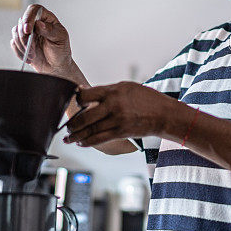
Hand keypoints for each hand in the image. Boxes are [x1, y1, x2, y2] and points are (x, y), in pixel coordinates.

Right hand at [10, 4, 73, 74]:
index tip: (28, 30)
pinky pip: (14, 43)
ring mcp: (27, 33)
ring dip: (22, 45)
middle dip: (25, 37)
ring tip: (32, 55)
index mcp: (47, 18)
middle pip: (22, 22)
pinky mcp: (21, 42)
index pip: (34, 9)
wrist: (56, 67)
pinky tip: (29, 58)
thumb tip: (39, 23)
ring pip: (16, 32)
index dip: (29, 17)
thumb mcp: (60, 39)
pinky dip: (19, 52)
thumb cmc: (61, 51)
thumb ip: (50, 30)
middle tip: (31, 49)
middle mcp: (36, 23)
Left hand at [64, 82, 178, 146]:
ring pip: (90, 131)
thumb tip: (83, 92)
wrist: (164, 114)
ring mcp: (117, 120)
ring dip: (77, 136)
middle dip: (72, 124)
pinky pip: (100, 139)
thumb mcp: (125, 87)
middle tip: (66, 127)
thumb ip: (105, 91)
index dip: (76, 100)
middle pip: (85, 117)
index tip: (72, 103)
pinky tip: (81, 143)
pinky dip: (88, 142)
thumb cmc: (145, 98)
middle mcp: (113, 106)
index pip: (86, 95)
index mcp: (113, 91)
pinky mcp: (121, 132)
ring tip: (68, 138)